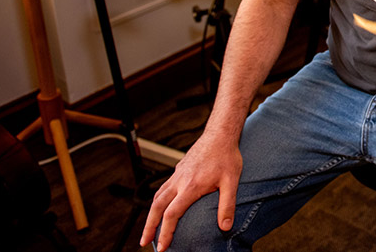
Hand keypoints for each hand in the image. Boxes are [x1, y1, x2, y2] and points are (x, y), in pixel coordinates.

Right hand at [139, 131, 242, 250]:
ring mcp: (177, 175)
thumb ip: (227, 205)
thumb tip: (225, 227)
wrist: (220, 134)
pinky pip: (163, 188)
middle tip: (143, 242)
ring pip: (157, 197)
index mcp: (190, 186)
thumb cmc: (227, 156)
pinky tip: (160, 206)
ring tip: (148, 229)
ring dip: (151, 214)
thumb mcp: (231, 182)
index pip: (172, 214)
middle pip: (157, 207)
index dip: (165, 232)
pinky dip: (157, 200)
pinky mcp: (178, 170)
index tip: (162, 247)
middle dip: (149, 227)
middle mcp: (179, 181)